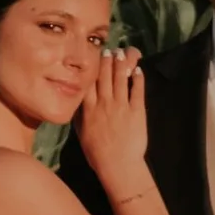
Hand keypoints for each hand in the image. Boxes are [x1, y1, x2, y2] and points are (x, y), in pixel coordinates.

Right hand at [76, 42, 151, 195]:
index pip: (88, 83)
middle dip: (106, 61)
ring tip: (122, 53)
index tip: (92, 57)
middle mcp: (104, 103)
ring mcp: (121, 105)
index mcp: (89, 109)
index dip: (91, 68)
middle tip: (109, 50)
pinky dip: (138, 79)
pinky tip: (138, 70)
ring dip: (121, 64)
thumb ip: (80, 117)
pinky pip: (137, 90)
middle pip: (104, 76)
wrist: (118, 165)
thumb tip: (76, 104)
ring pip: (120, 79)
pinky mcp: (137, 110)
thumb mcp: (82, 134)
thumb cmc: (97, 154)